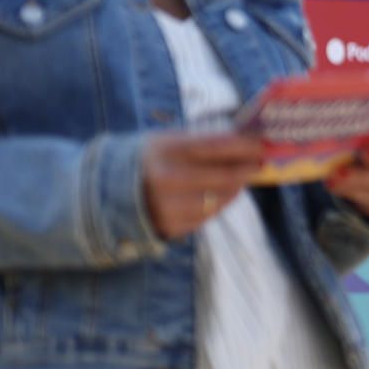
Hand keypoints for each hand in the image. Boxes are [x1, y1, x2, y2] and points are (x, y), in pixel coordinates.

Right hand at [142, 131, 265, 240]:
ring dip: (236, 187)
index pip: (215, 146)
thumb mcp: (167, 141)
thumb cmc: (149, 160)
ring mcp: (168, 206)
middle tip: (260, 164)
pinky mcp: (171, 227)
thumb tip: (246, 143)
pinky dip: (219, 203)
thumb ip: (202, 142)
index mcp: (165, 150)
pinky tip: (221, 194)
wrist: (106, 193)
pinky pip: (208, 215)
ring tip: (242, 178)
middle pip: (223, 175)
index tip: (263, 145)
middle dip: (247, 169)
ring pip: (220, 198)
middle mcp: (166, 179)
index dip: (244, 147)